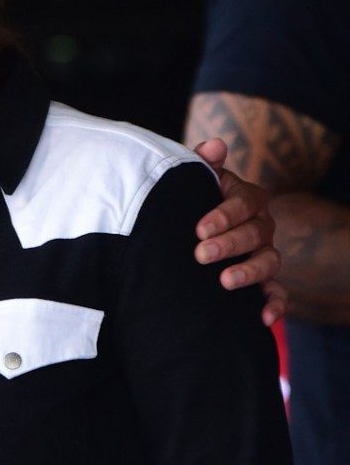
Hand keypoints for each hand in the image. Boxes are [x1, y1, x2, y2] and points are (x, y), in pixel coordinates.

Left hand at [191, 137, 285, 324]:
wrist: (187, 233)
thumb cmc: (192, 202)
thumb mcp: (194, 181)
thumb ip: (202, 162)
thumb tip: (215, 145)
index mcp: (247, 198)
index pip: (243, 204)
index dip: (223, 215)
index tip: (198, 229)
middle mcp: (261, 226)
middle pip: (255, 234)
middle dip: (229, 245)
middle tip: (201, 254)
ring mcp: (264, 254)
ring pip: (269, 263)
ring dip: (249, 273)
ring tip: (224, 282)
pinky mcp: (263, 282)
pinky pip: (277, 294)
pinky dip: (276, 306)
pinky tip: (264, 319)